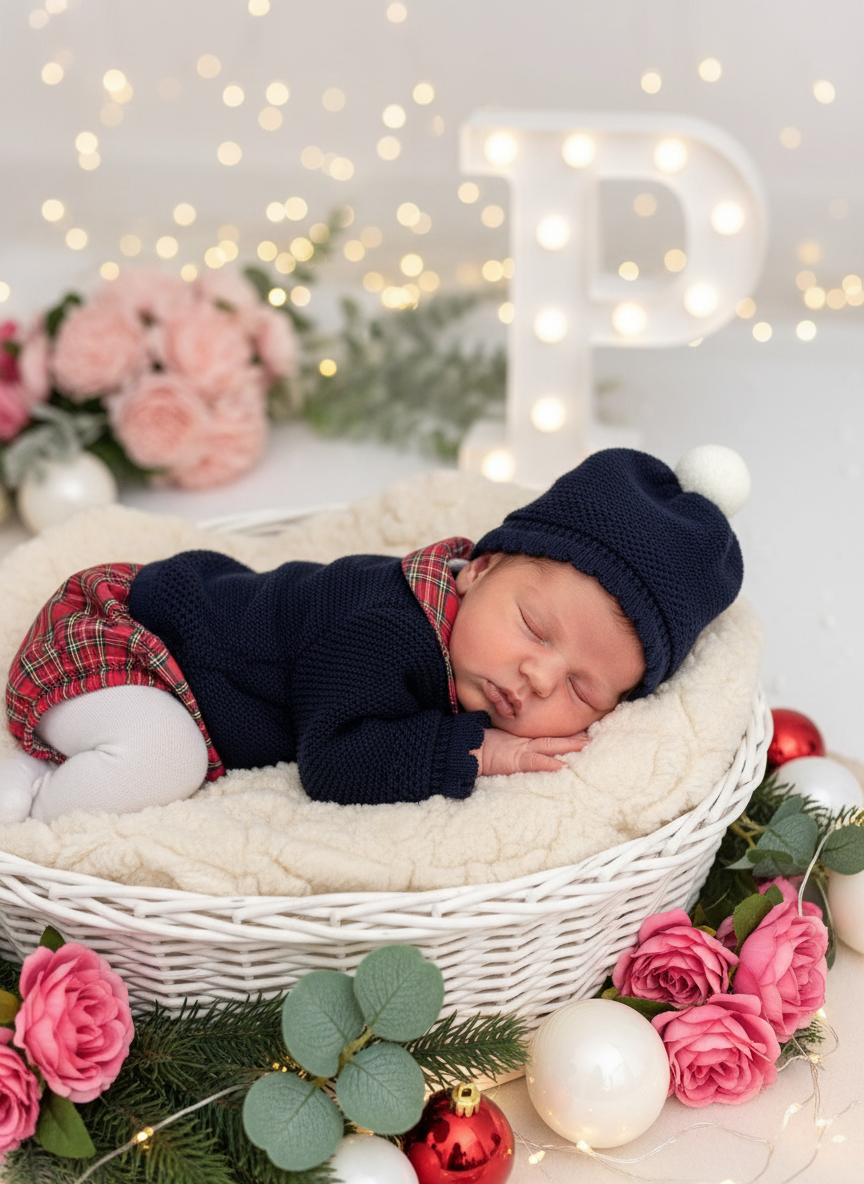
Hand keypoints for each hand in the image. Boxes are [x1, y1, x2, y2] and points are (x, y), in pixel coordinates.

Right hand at [471, 728, 589, 776]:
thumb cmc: (479, 747)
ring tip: (588, 745)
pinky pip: (536, 763)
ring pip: (551, 746)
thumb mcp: (500, 744)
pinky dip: (550, 765)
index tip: (585, 731)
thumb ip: (514, 744)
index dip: (567, 734)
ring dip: (570, 746)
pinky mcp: (515, 760)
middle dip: (575, 738)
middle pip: (555, 739)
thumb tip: (527, 742)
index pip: (550, 736)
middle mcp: (526, 744)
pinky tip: (564, 768)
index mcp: (524, 741)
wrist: (464, 750)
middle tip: (595, 735)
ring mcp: (522, 750)